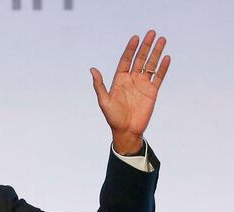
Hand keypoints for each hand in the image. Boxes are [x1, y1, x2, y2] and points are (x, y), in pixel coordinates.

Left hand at [91, 30, 170, 153]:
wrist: (126, 131)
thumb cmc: (113, 117)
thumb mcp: (104, 101)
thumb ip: (99, 85)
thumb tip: (92, 69)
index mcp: (119, 80)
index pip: (126, 60)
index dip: (130, 49)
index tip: (135, 38)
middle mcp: (132, 80)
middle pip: (140, 59)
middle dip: (146, 46)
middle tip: (152, 32)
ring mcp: (143, 85)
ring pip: (151, 65)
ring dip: (156, 52)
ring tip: (162, 39)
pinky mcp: (152, 91)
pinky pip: (159, 77)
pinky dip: (163, 67)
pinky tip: (166, 57)